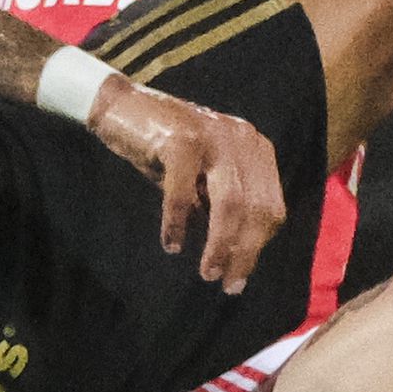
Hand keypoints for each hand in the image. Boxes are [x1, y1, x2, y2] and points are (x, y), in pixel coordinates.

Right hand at [88, 77, 285, 291]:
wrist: (121, 107)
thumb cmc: (163, 148)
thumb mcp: (202, 180)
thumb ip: (221, 208)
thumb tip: (235, 255)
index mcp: (254, 148)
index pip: (271, 206)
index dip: (257, 245)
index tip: (240, 275)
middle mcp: (242, 139)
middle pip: (255, 208)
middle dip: (243, 253)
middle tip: (227, 284)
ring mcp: (214, 136)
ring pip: (230, 203)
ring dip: (219, 244)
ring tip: (208, 272)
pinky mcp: (181, 139)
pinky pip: (184, 193)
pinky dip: (177, 223)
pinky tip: (172, 244)